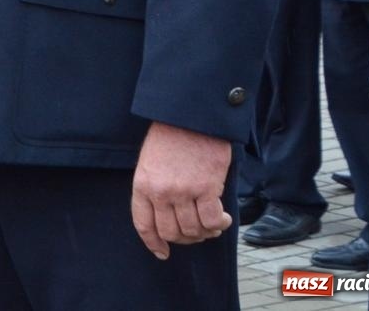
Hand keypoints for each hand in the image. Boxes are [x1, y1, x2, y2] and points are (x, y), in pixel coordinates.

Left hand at [130, 121, 232, 259]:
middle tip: (197, 233)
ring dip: (206, 232)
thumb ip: (155, 189)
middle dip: (185, 239)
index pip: (144, 224)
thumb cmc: (171, 136)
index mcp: (142, 185)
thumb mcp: (150, 162)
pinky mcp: (206, 188)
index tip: (163, 253)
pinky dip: (220, 224)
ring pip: (194, 230)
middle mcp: (160, 193)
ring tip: (214, 223)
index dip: (154, 243)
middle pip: (172, 232)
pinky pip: (212, 221)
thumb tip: (168, 217)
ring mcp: (183, 191)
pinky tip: (225, 218)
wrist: (190, 116)